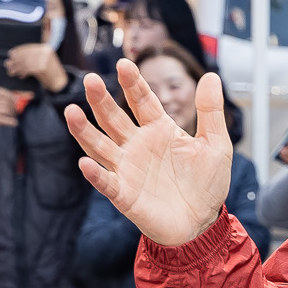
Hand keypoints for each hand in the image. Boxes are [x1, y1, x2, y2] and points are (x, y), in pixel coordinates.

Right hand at [0, 89, 21, 132]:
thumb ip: (5, 98)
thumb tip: (19, 98)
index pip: (3, 92)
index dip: (12, 96)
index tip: (17, 101)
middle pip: (6, 101)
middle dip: (13, 107)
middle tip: (15, 112)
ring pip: (6, 109)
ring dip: (12, 114)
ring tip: (12, 117)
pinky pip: (3, 119)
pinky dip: (10, 121)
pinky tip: (14, 123)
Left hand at [7, 41, 66, 92]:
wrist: (60, 83)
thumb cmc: (50, 72)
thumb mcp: (45, 60)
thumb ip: (34, 56)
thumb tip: (16, 55)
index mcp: (46, 48)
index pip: (29, 47)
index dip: (19, 51)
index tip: (10, 54)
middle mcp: (45, 53)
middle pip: (26, 55)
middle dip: (15, 60)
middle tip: (7, 64)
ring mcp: (44, 60)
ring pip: (25, 63)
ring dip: (16, 67)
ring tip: (11, 71)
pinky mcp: (42, 69)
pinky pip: (28, 69)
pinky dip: (22, 72)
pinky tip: (20, 75)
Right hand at [66, 59, 232, 248]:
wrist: (203, 223)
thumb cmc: (206, 184)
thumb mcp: (215, 145)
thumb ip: (210, 112)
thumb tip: (211, 75)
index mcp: (159, 129)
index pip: (142, 101)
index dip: (132, 83)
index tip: (124, 64)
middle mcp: (137, 145)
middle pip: (114, 118)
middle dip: (101, 100)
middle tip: (90, 80)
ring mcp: (128, 169)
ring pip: (100, 146)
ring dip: (85, 131)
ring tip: (71, 112)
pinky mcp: (124, 195)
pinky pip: (106, 182)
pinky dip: (95, 175)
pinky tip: (85, 164)